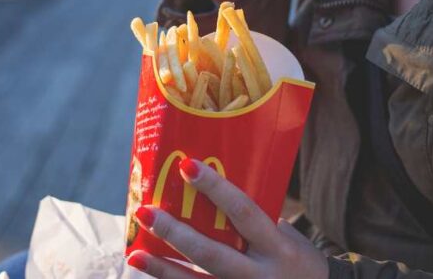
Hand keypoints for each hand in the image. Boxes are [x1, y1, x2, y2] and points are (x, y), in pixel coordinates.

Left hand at [127, 158, 327, 278]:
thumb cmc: (297, 260)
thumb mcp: (285, 237)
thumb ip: (253, 220)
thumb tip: (209, 191)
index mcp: (278, 247)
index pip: (244, 212)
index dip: (216, 189)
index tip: (187, 165)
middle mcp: (260, 275)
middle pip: (211, 254)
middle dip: (175, 234)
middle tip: (146, 212)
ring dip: (162, 269)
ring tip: (135, 252)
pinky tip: (151, 272)